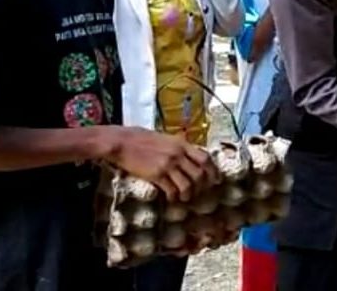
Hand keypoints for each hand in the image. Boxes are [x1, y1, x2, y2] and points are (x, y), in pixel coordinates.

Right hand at [102, 127, 219, 201]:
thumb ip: (178, 147)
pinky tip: (171, 198)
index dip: (213, 171)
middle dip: (202, 186)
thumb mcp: (165, 138)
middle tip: (199, 193)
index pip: (205, 158)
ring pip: (188, 185)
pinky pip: (172, 190)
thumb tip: (188, 157)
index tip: (215, 180)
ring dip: (188, 194)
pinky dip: (174, 197)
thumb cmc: (140, 138)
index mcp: (182, 144)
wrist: (121, 141)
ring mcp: (168, 164)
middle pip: (200, 174)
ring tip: (184, 198)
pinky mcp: (156, 175)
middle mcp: (178, 154)